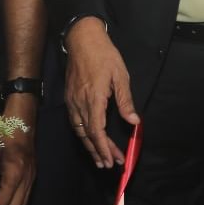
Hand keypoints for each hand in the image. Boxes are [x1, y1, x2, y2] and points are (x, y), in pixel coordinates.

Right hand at [65, 18, 137, 169]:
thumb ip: (125, 101)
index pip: (97, 131)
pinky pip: (74, 122)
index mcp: (93, 98)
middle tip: (110, 165)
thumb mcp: (120, 76)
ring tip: (100, 158)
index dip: (104, 148)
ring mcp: (72, 101)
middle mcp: (79, 103)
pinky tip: (89, 139)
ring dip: (89, 146)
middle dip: (99, 152)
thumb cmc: (104, 55)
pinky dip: (82, 134)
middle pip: (87, 135)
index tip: (113, 160)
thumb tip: (134, 122)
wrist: (82, 39)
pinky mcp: (69, 98)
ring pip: (79, 131)